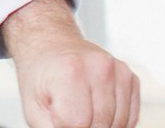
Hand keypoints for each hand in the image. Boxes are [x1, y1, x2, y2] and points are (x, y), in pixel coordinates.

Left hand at [1, 0, 138, 127]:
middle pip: (101, 125)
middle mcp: (99, 67)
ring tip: (80, 108)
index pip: (78, 123)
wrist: (51, 45)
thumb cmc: (40, 75)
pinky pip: (130, 117)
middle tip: (68, 110)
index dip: (66, 125)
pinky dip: (114, 120)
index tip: (57, 115)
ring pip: (119, 124)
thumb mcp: (33, 105)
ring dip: (100, 125)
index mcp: (71, 70)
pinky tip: (96, 108)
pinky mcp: (130, 78)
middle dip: (84, 126)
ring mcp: (118, 71)